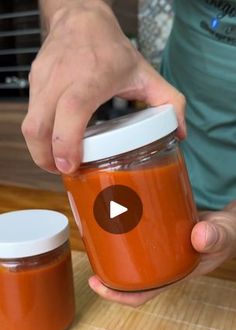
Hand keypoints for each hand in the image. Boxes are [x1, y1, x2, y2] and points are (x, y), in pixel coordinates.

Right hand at [22, 0, 185, 173]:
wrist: (80, 18)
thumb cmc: (110, 48)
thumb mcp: (145, 73)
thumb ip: (170, 102)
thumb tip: (180, 133)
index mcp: (92, 76)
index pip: (71, 109)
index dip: (66, 141)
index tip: (70, 166)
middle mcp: (62, 78)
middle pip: (39, 125)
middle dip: (46, 158)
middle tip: (64, 172)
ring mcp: (43, 80)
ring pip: (29, 124)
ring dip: (41, 150)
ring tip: (59, 161)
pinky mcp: (33, 83)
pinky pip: (30, 116)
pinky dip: (40, 136)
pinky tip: (55, 141)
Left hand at [88, 201, 235, 305]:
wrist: (226, 224)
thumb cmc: (224, 236)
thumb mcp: (222, 237)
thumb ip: (215, 237)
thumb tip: (200, 236)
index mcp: (172, 276)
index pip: (140, 294)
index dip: (116, 295)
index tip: (96, 284)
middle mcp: (161, 267)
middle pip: (127, 277)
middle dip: (105, 269)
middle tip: (89, 247)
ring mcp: (157, 251)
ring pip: (129, 257)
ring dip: (111, 248)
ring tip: (94, 230)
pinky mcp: (157, 234)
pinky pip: (136, 236)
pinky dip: (123, 229)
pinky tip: (113, 213)